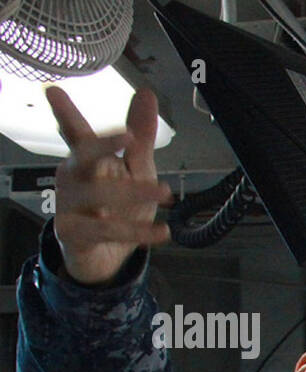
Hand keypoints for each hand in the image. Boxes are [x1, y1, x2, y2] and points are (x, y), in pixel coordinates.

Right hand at [47, 86, 171, 284]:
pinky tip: (160, 232)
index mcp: (86, 159)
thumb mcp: (136, 171)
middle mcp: (74, 179)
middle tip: (128, 136)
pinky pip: (106, 230)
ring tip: (165, 192)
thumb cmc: (116, 208)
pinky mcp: (74, 233)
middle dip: (103, 145)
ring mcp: (70, 206)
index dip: (66, 114)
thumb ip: (141, 138)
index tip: (55, 93)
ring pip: (97, 194)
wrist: (106, 257)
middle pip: (82, 156)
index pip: (75, 133)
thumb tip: (146, 94)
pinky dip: (136, 231)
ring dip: (134, 191)